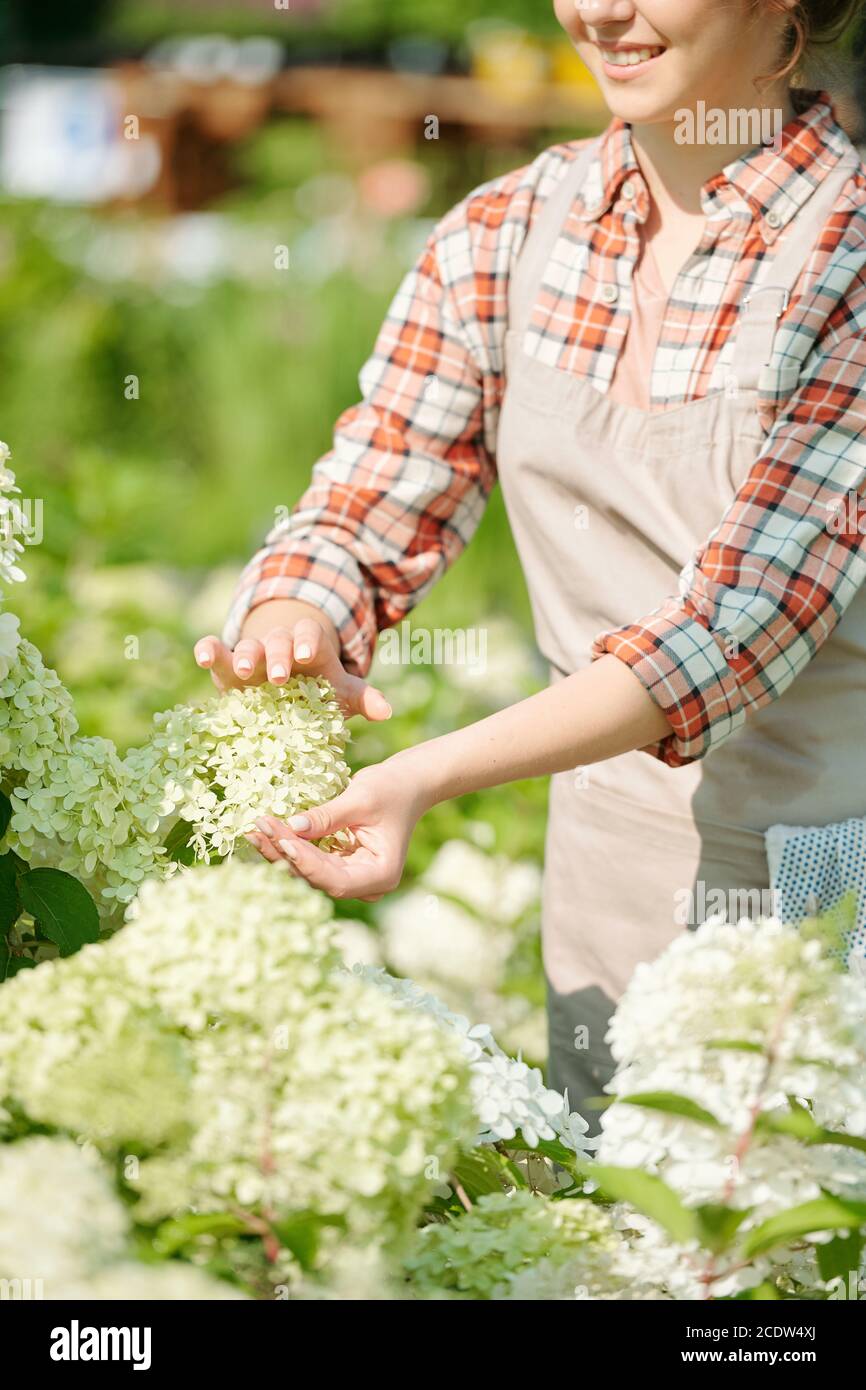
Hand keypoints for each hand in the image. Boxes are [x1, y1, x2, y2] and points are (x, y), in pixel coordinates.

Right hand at [194, 610, 390, 720]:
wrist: (286, 685)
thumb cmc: (316, 690)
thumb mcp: (340, 693)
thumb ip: (362, 698)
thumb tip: (387, 711)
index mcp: (309, 647)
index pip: (311, 635)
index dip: (308, 641)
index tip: (307, 655)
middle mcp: (280, 645)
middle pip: (279, 640)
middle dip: (279, 654)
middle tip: (280, 675)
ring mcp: (252, 653)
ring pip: (248, 645)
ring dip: (245, 655)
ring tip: (244, 670)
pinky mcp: (227, 664)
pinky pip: (216, 650)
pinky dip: (208, 649)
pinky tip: (201, 656)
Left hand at [246, 760, 428, 901]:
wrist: (408, 784)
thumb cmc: (392, 788)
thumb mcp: (361, 799)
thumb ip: (327, 816)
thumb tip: (292, 826)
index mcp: (381, 875)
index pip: (336, 880)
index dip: (306, 863)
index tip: (281, 839)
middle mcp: (366, 884)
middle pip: (317, 879)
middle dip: (286, 855)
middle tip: (259, 829)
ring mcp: (351, 876)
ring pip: (308, 872)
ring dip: (281, 851)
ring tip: (256, 830)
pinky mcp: (339, 865)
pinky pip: (309, 860)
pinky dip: (289, 845)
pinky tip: (266, 832)